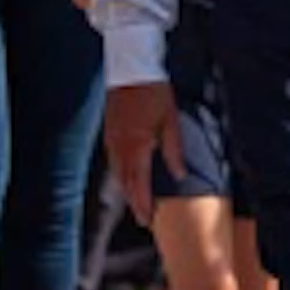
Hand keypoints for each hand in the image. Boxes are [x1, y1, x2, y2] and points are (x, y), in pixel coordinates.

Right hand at [104, 81, 175, 221]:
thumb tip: (180, 176)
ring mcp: (111, 140)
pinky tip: (127, 180)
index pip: (138, 185)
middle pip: (125, 184)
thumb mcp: (170, 120)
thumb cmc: (154, 92)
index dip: (143, 204)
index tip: (149, 220)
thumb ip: (174, 150)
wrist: (131, 69)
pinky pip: (113, 162)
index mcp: (136, 146)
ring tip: (137, 205)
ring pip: (117, 174)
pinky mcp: (109, 133)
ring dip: (127, 191)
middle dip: (134, 203)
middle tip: (144, 220)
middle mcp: (120, 147)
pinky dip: (121, 176)